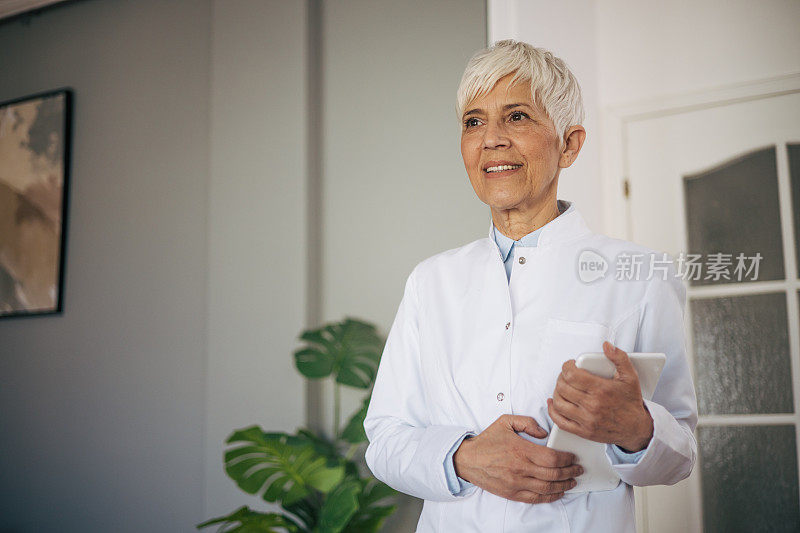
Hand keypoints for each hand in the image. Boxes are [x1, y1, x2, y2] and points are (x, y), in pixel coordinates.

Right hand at [453, 414, 582, 503]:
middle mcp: (521, 468)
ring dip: (564, 486)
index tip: (573, 457)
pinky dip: (550, 497)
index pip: (552, 458)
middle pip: (553, 474)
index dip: (566, 459)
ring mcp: (517, 483)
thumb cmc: (487, 441)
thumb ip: (527, 422)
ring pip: (547, 488)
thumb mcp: (505, 422)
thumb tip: (543, 432)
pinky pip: (536, 498)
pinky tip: (558, 492)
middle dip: (570, 472)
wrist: (468, 460)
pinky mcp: (513, 493)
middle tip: (578, 469)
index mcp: (521, 450)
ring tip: (572, 482)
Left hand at [547, 341, 653, 451]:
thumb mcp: (631, 377)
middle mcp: (592, 405)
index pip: (572, 375)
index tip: (570, 364)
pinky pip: (560, 421)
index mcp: (601, 390)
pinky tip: (553, 404)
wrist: (637, 429)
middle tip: (566, 375)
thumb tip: (607, 346)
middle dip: (561, 377)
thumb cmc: (631, 403)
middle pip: (563, 387)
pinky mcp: (583, 431)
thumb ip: (619, 358)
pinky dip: (552, 411)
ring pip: (559, 403)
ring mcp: (587, 419)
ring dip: (556, 392)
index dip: (567, 366)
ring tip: (562, 387)